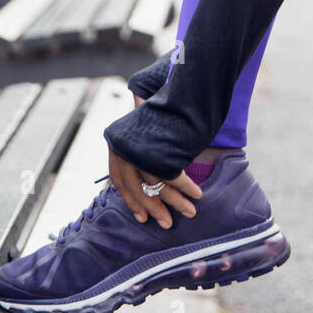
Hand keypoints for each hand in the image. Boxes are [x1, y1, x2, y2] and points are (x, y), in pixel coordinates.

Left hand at [108, 95, 201, 228]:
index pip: (118, 180)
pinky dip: (186, 187)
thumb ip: (142, 150)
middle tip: (167, 223)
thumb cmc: (164, 109)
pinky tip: (196, 193)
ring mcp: (139, 149)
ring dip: (175, 201)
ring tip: (190, 211)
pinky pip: (172, 176)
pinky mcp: (157, 149)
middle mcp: (122, 147)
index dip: (131, 200)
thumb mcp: (146, 129)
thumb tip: (145, 181)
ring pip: (156, 185)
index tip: (142, 217)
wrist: (179, 89)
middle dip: (155, 208)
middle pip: (137, 187)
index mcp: (116, 143)